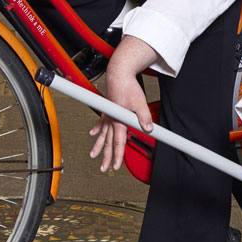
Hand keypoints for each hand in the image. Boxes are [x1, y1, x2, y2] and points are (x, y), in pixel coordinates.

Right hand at [93, 39, 157, 172]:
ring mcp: (108, 115)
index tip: (115, 166)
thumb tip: (149, 129)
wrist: (119, 74)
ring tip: (93, 155)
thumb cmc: (128, 87)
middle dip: (106, 156)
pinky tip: (92, 134)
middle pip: (108, 142)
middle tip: (103, 168)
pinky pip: (100, 123)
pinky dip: (96, 129)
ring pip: (102, 134)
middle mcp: (111, 120)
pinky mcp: (107, 110)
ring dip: (98, 145)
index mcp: (118, 120)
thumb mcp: (140, 103)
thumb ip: (144, 117)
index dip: (117, 155)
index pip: (118, 142)